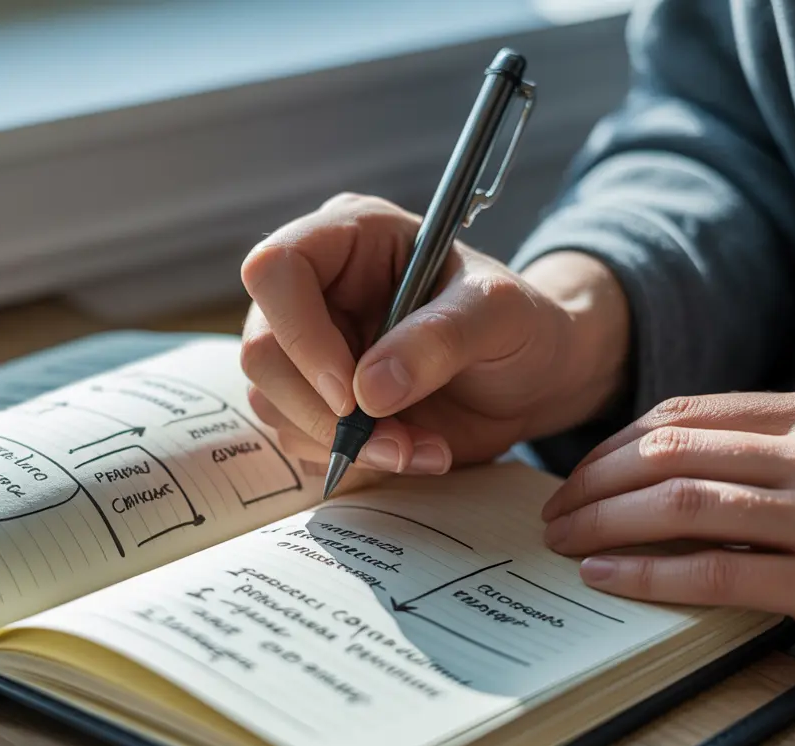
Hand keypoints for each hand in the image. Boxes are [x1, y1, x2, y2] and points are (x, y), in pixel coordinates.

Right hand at [239, 193, 629, 473]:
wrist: (533, 379)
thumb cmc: (520, 325)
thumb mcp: (499, 316)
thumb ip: (440, 339)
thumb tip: (369, 391)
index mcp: (349, 237)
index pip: (276, 269)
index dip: (300, 334)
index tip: (353, 393)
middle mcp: (316, 289)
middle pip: (261, 349)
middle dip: (323, 410)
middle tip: (394, 439)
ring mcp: (308, 346)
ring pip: (271, 402)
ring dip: (343, 441)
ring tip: (418, 447)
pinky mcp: (315, 397)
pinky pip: (298, 436)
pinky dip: (351, 458)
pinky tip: (409, 451)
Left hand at [542, 387, 794, 650]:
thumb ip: (757, 452)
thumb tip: (644, 469)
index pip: (682, 416)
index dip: (611, 448)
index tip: (574, 476)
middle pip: (669, 455)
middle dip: (593, 485)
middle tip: (556, 514)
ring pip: (680, 505)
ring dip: (605, 525)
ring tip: (567, 544)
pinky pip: (714, 572)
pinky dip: (646, 574)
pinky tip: (606, 577)